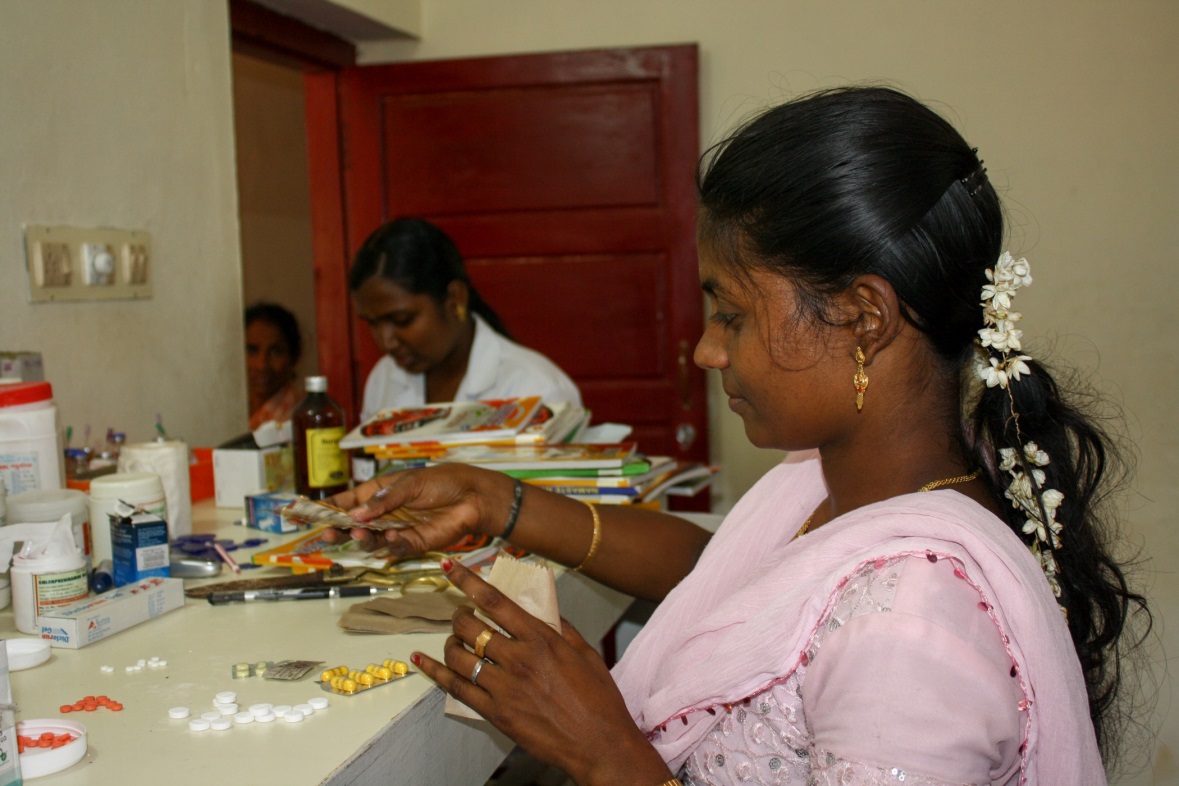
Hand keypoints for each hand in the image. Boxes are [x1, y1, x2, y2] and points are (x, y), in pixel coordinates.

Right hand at [319, 465, 504, 558]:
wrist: (473, 497)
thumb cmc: (443, 482)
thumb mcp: (410, 484)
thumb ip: (383, 500)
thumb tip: (356, 514)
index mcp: (378, 492)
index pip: (345, 501)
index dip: (323, 509)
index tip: (300, 514)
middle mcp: (383, 513)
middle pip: (351, 525)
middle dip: (337, 530)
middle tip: (328, 534)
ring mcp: (395, 530)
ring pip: (369, 540)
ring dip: (362, 538)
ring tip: (361, 532)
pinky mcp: (411, 544)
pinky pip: (393, 548)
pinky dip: (390, 543)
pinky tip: (393, 535)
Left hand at [412, 559, 671, 785]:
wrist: (599, 743)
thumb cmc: (599, 699)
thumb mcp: (585, 653)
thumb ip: (561, 627)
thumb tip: (542, 610)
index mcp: (540, 639)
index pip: (494, 601)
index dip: (466, 580)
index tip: (449, 566)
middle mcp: (518, 659)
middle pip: (470, 626)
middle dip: (460, 615)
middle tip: (463, 615)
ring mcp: (503, 687)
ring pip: (458, 655)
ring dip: (450, 642)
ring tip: (455, 640)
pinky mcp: (495, 712)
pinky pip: (455, 687)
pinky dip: (434, 672)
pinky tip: (422, 661)